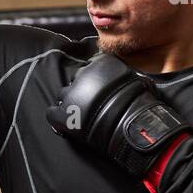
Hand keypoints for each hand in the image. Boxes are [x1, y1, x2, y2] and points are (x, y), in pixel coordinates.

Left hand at [46, 53, 191, 177]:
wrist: (135, 128)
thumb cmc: (140, 104)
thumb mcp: (135, 80)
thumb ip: (120, 76)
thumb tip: (124, 76)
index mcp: (99, 64)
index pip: (89, 68)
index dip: (92, 81)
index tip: (98, 91)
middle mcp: (82, 75)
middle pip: (75, 82)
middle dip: (81, 93)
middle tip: (91, 106)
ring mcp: (71, 95)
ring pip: (63, 97)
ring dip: (70, 105)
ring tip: (81, 116)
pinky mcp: (63, 115)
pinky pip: (52, 114)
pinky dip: (58, 119)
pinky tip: (67, 125)